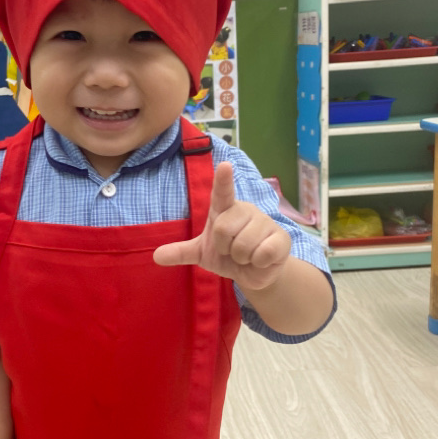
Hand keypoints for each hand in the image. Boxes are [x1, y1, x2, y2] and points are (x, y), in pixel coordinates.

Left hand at [153, 161, 291, 292]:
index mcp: (224, 210)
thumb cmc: (228, 255)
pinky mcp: (281, 238)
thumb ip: (181, 252)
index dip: (223, 180)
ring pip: (243, 244)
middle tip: (232, 251)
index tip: (225, 165)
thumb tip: (156, 256)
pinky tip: (261, 260)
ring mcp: (265, 222)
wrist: (255, 272)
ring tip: (247, 256)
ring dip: (241, 258)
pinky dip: (257, 263)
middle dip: (224, 248)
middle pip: (223, 229)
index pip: (222, 192)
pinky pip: (263, 253)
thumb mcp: (202, 254)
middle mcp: (245, 211)